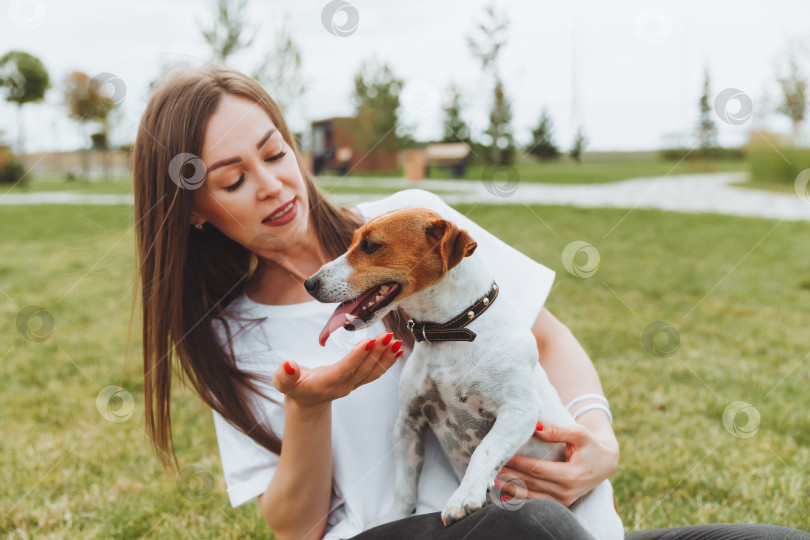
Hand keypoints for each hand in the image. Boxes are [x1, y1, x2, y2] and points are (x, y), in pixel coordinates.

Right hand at [271, 331, 402, 411]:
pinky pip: (375, 373)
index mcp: (325, 384)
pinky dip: (387, 362)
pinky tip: (398, 351)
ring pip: (372, 371)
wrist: (305, 403)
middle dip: (377, 352)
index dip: (357, 356)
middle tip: (388, 335)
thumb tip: (289, 365)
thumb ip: (284, 376)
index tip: (369, 341)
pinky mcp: (358, 382)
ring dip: (385, 356)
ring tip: (395, 340)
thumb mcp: (282, 382)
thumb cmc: (293, 387)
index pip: (344, 369)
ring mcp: (352, 385)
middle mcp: (342, 386)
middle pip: (363, 369)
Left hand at [496, 422, 618, 506]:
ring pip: (530, 497)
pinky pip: (536, 503)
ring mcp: (563, 501)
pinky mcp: (560, 504)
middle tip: (489, 467)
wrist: (606, 462)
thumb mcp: (579, 433)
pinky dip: (518, 500)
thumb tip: (535, 427)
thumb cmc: (591, 444)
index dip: (517, 463)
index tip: (502, 454)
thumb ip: (557, 431)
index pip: (536, 469)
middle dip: (509, 475)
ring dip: (510, 489)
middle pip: (530, 484)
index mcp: (570, 476)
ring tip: (491, 480)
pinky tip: (502, 496)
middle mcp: (565, 492)